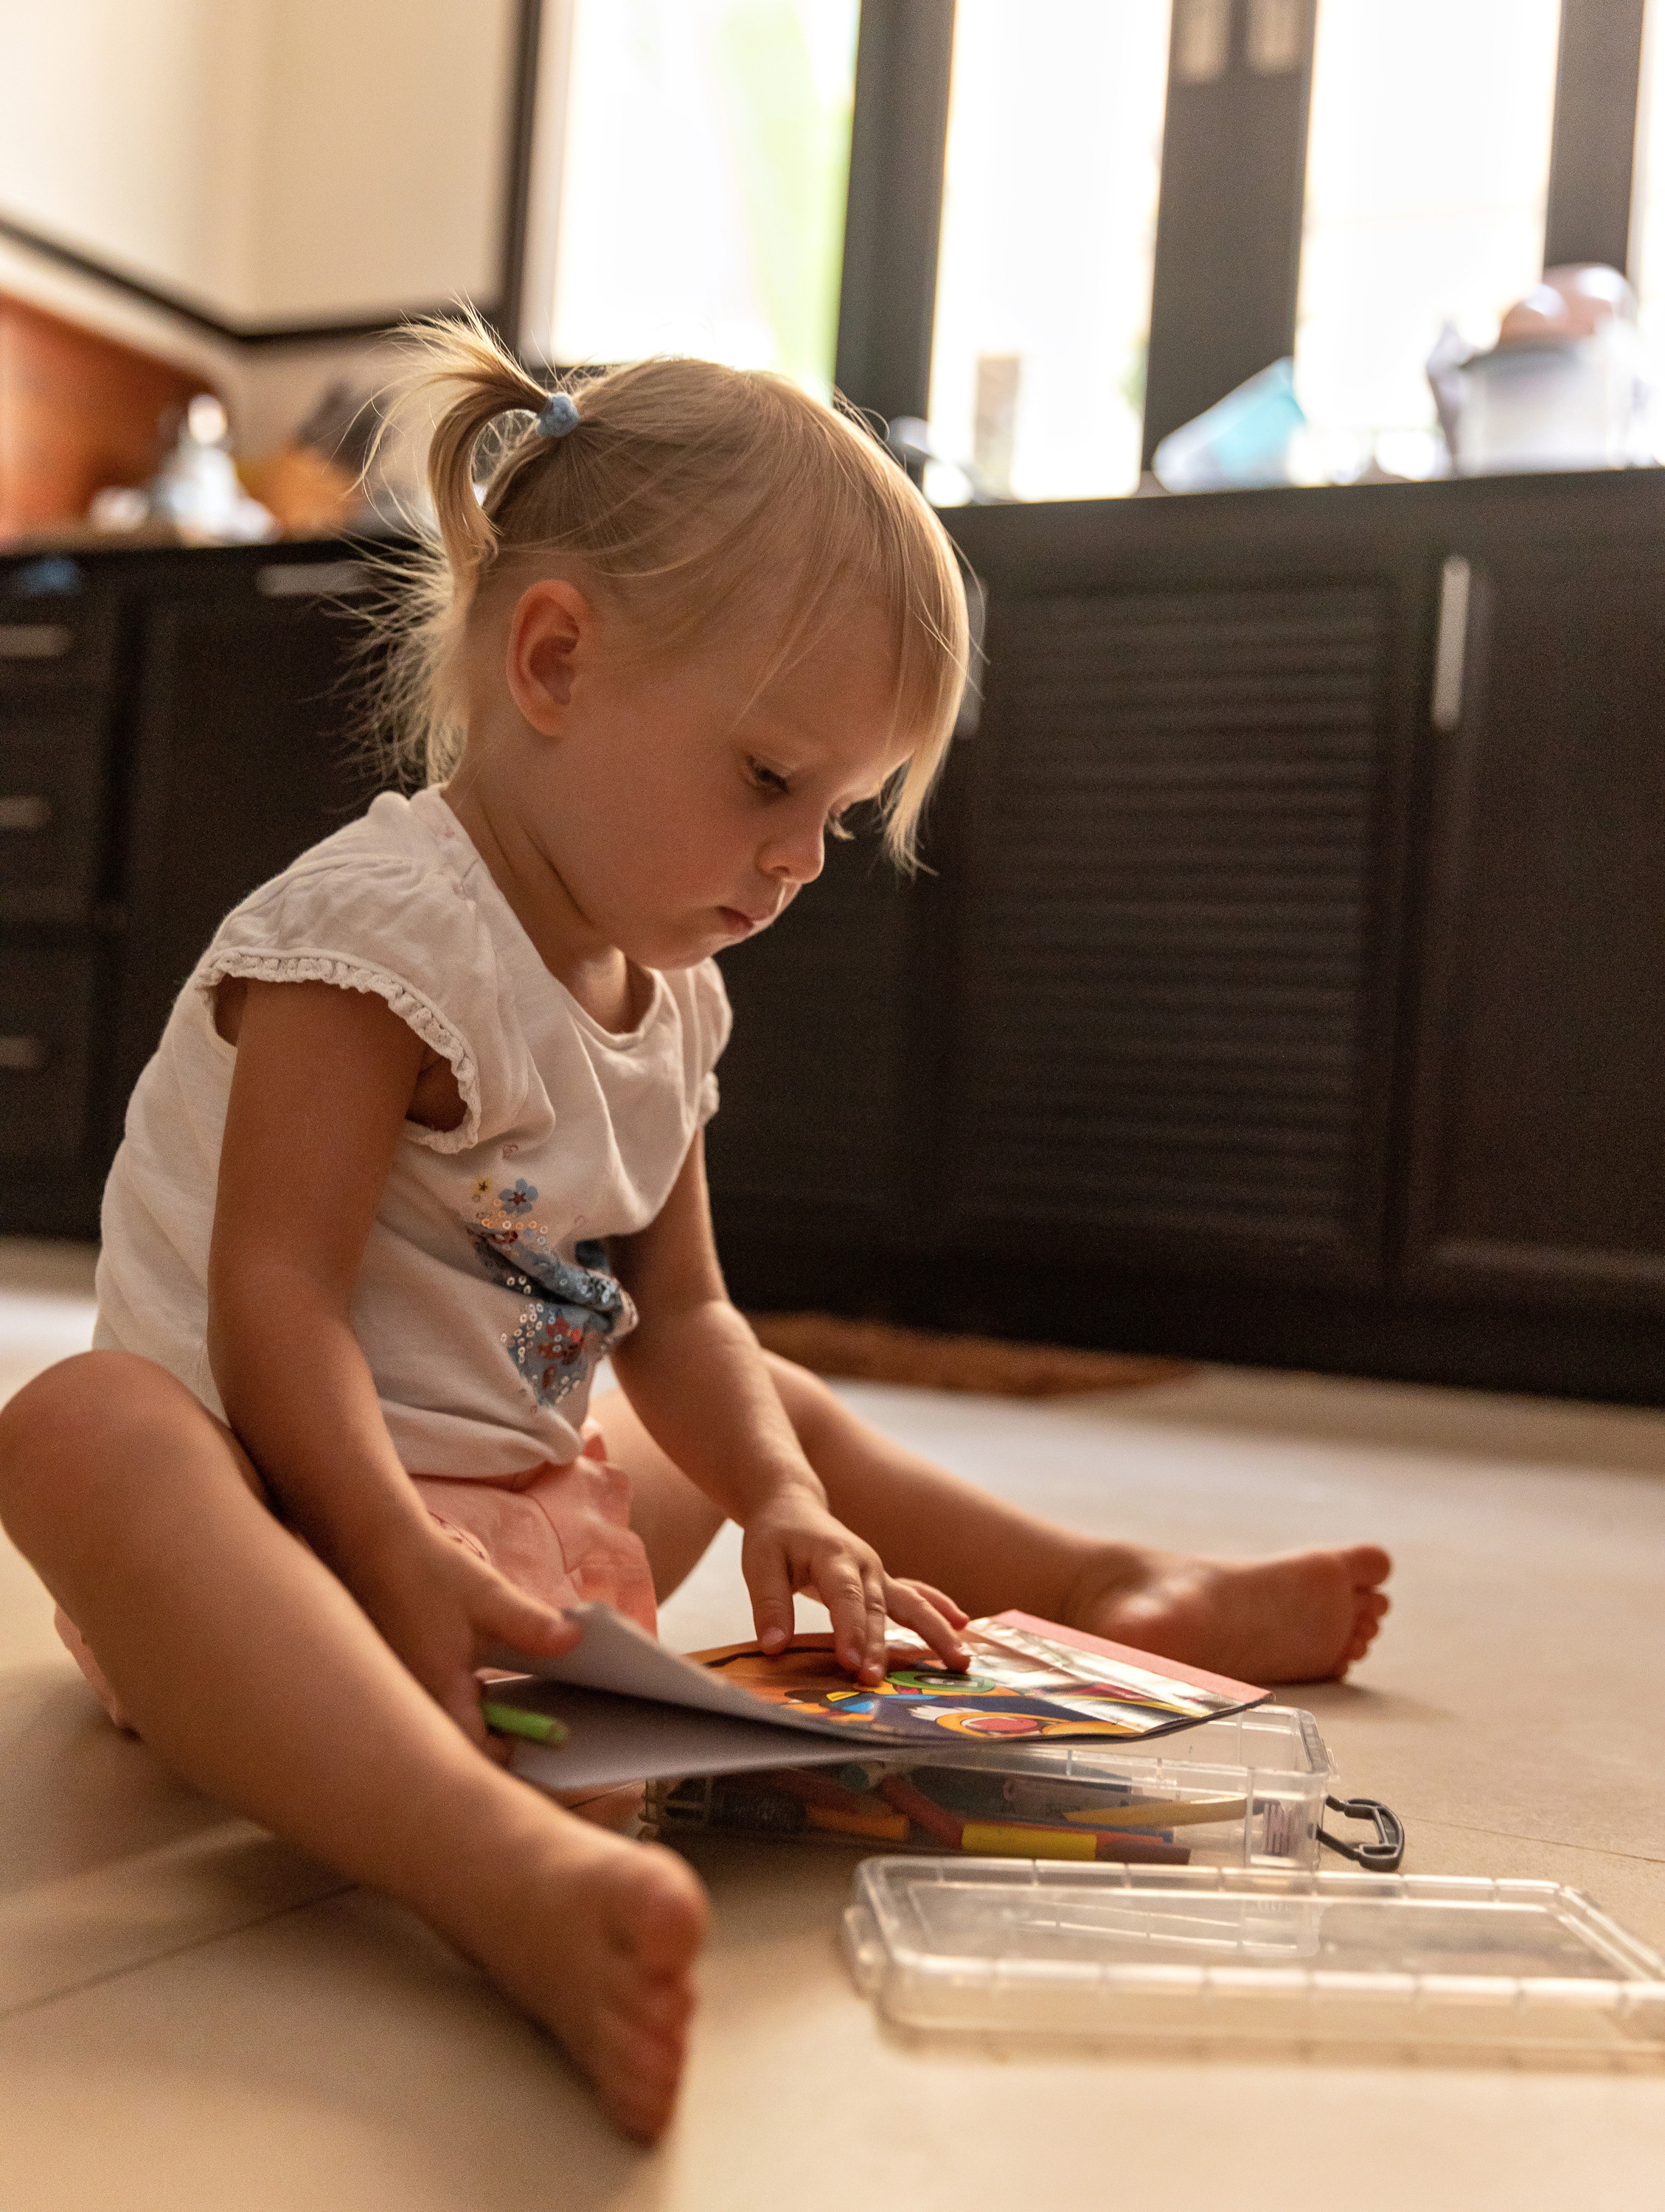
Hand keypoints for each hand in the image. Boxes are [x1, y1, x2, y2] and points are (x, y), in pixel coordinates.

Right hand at [347, 1520, 580, 1754]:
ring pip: (443, 1726)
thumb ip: (531, 1625)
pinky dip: (453, 1701)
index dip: (510, 1750)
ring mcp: (401, 1693)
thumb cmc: (430, 1573)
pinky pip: (429, 1707)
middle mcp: (413, 1702)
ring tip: (493, 1691)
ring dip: (473, 1717)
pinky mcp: (398, 1679)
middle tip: (520, 1717)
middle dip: (492, 1736)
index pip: (476, 1753)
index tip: (539, 1734)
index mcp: (438, 1693)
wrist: (376, 1549)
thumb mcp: (489, 1598)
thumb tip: (575, 1642)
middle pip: (458, 1746)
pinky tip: (466, 1674)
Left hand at [739, 1493, 971, 1683]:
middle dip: (879, 1647)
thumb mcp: (759, 1563)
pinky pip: (915, 1595)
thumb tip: (774, 1648)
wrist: (795, 1507)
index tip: (851, 1663)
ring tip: (960, 1661)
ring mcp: (878, 1573)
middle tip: (876, 1681)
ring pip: (911, 1603)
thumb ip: (769, 1604)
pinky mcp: (882, 1582)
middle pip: (876, 1608)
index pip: (845, 1596)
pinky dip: (939, 1608)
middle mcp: (864, 1564)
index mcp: (833, 1556)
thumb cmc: (776, 1537)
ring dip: (935, 1631)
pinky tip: (962, 1625)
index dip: (850, 1630)